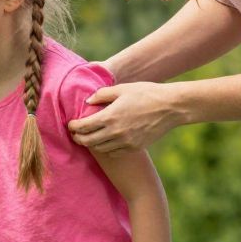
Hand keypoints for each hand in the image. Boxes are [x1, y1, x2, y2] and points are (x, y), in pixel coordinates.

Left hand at [67, 82, 181, 155]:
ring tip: (89, 138)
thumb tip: (87, 102)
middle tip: (76, 134)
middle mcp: (115, 132)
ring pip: (99, 149)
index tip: (70, 124)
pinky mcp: (134, 147)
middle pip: (87, 141)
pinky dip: (106, 148)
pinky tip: (105, 142)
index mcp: (109, 116)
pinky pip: (113, 152)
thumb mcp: (122, 89)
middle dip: (78, 138)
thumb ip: (102, 94)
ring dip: (91, 144)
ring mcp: (125, 142)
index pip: (83, 127)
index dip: (73, 127)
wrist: (170, 107)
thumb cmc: (146, 94)